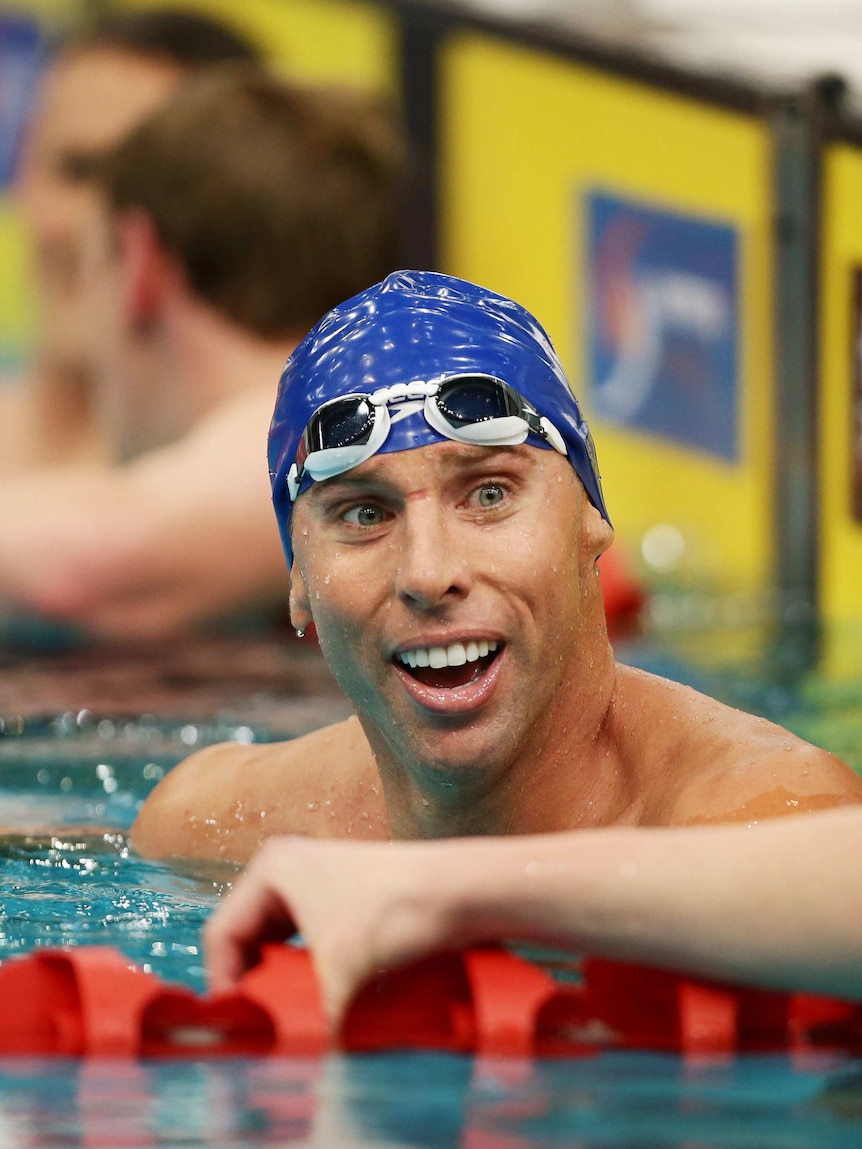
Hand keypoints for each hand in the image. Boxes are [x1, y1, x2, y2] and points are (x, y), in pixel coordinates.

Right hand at [204, 835, 454, 1028]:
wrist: (462, 891)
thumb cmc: (396, 914)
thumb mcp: (339, 976)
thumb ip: (304, 1025)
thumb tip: (291, 1065)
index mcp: (271, 868)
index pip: (221, 936)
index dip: (225, 987)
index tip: (242, 1027)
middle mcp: (287, 866)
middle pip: (246, 937)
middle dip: (252, 984)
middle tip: (263, 1026)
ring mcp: (316, 878)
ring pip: (275, 941)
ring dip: (279, 979)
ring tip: (289, 1015)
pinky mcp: (342, 895)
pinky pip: (302, 939)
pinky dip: (303, 968)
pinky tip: (318, 994)